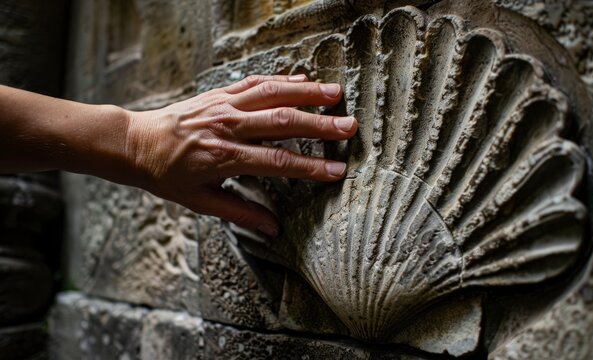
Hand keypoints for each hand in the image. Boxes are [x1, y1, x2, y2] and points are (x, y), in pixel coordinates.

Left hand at [124, 75, 356, 235]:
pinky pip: (255, 83)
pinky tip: (302, 80)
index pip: (277, 162)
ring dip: (306, 93)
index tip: (337, 171)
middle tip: (349, 127)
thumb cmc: (166, 175)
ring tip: (336, 94)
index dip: (310, 167)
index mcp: (223, 157)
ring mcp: (223, 105)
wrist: (134, 143)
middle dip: (319, 125)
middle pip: (281, 123)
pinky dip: (280, 80)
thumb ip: (239, 213)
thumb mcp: (199, 201)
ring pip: (272, 94)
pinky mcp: (219, 93)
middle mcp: (226, 127)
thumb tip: (274, 229)